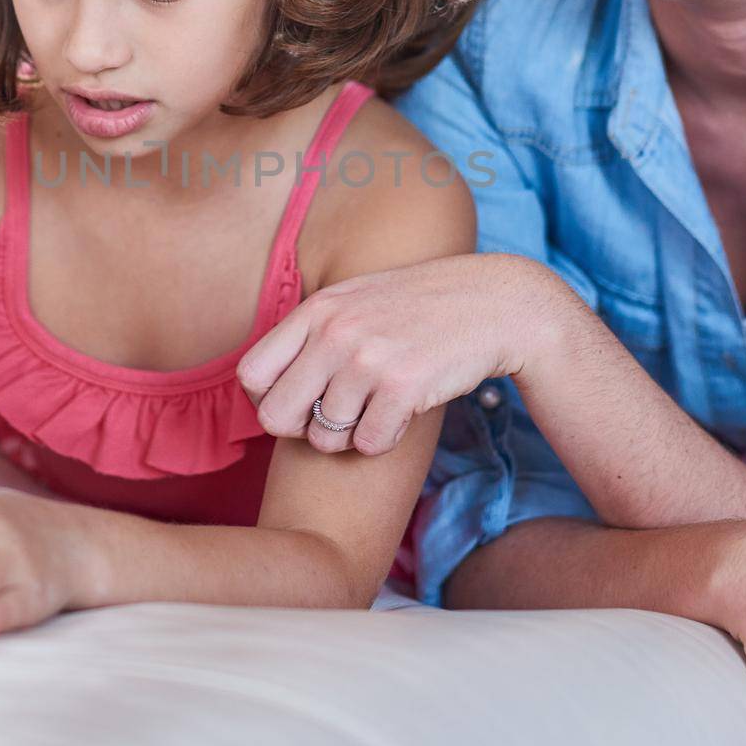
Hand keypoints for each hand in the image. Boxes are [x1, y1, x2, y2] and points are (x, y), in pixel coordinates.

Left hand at [236, 252, 538, 456]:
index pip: (251, 376)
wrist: (493, 303)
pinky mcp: (403, 387)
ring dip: (348, 437)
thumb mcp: (355, 300)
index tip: (296, 404)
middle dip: (301, 430)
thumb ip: (310, 332)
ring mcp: (368, 359)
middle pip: (276, 417)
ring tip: (373, 412)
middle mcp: (335, 332)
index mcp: (317, 310)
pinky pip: (367, 444)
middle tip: (331, 421)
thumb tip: (261, 383)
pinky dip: (381, 440)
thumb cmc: (418, 307)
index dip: (266, 401)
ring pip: (324, 439)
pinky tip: (399, 416)